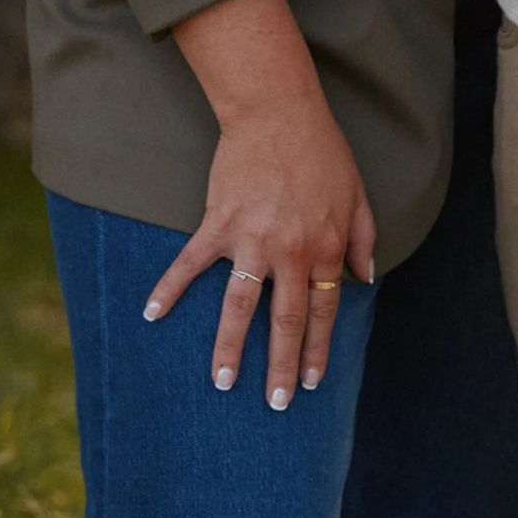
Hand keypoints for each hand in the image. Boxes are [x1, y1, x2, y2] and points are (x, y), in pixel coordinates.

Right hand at [145, 0, 377, 410]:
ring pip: (240, 306)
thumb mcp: (357, 196)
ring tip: (222, 383)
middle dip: (279, 367)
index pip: (322, 312)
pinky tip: (152, 315)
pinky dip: (170, 289)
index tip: (309, 382)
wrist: (279, 112)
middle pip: (285, 321)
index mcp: (326, 248)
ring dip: (229, 348)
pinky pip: (192, 263)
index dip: (315, 350)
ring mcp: (252, 240)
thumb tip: (365, 280)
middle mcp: (291, 252)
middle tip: (274, 404)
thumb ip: (363, 241)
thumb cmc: (322, 152)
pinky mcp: (219, 223)